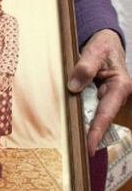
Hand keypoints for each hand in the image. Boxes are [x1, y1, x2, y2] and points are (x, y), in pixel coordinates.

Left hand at [68, 29, 131, 155]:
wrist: (104, 41)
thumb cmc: (103, 45)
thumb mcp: (95, 51)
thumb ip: (85, 67)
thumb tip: (73, 87)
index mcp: (120, 86)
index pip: (106, 113)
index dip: (97, 131)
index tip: (89, 147)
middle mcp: (116, 95)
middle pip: (99, 117)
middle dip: (88, 133)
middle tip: (75, 149)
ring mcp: (108, 97)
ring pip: (92, 113)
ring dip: (82, 122)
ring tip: (70, 138)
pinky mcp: (98, 96)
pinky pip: (88, 106)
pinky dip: (79, 111)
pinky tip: (69, 119)